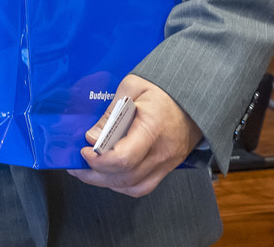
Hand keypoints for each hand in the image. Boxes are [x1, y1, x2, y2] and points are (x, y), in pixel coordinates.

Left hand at [69, 73, 199, 196]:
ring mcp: (167, 163)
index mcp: (152, 129)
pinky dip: (124, 185)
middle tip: (78, 165)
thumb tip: (92, 136)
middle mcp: (161, 152)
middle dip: (95, 175)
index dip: (99, 160)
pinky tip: (110, 175)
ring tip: (88, 172)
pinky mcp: (168, 167)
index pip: (124, 158)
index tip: (84, 150)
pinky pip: (144, 186)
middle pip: (126, 177)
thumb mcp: (133, 87)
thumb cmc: (164, 89)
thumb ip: (111, 112)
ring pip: (133, 186)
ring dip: (107, 182)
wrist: (195, 98)